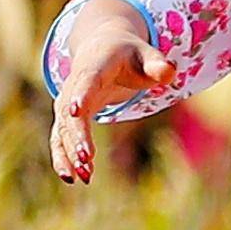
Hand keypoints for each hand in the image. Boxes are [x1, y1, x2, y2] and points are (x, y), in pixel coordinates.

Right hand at [45, 0, 156, 183]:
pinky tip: (71, 179)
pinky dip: (63, 158)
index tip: (76, 111)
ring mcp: (67, 103)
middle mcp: (74, 86)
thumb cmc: (129, 56)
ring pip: (62, 130)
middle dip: (77, 136)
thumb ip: (157, 65)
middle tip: (87, 160)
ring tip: (84, 177)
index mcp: (93, 66)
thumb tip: (170, 74)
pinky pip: (60, 139)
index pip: (86, 81)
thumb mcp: (146, 55)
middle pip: (71, 113)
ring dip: (69, 153)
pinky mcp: (67, 120)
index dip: (81, 95)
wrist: (101, 50)